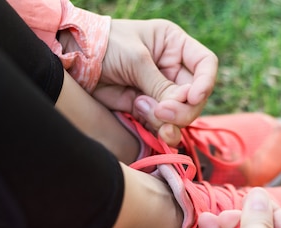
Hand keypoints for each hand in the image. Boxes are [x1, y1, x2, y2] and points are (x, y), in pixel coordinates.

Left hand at [93, 19, 217, 145]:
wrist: (75, 61)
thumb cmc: (106, 46)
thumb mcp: (137, 59)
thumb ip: (160, 85)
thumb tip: (181, 107)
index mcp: (175, 46)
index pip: (206, 65)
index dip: (205, 83)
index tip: (193, 97)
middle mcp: (173, 69)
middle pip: (196, 96)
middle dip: (183, 109)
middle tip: (164, 113)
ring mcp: (160, 92)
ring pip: (182, 115)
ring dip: (171, 122)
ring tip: (151, 116)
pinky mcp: (147, 109)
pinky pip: (163, 125)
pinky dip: (159, 130)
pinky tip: (145, 121)